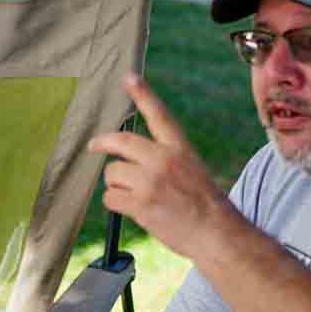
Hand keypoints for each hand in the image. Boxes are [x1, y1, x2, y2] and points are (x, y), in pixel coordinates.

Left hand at [88, 74, 227, 257]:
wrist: (216, 233)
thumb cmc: (204, 205)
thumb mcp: (192, 169)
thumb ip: (166, 159)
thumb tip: (132, 159)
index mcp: (179, 148)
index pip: (158, 115)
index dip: (142, 94)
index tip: (129, 77)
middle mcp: (164, 159)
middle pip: (121, 141)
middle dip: (102, 142)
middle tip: (93, 145)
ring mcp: (151, 181)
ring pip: (112, 173)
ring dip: (115, 184)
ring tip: (133, 196)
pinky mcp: (141, 203)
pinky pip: (111, 197)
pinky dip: (115, 204)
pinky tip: (132, 210)